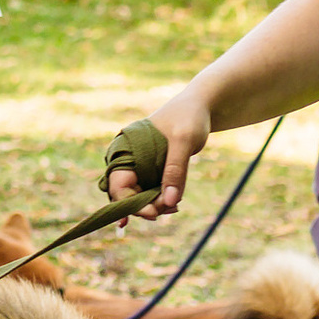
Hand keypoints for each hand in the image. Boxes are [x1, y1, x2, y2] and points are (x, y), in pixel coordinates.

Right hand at [103, 92, 212, 224]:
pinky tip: (172, 204)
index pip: (118, 186)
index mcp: (126, 149)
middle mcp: (128, 159)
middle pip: (127, 195)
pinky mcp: (152, 168)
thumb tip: (170, 202)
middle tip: (172, 209)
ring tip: (175, 207)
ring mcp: (140, 164)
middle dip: (146, 207)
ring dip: (154, 205)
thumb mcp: (184, 141)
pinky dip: (159, 199)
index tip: (154, 213)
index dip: (132, 204)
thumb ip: (175, 170)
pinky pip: (149, 190)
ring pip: (139, 195)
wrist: (199, 106)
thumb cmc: (188, 117)